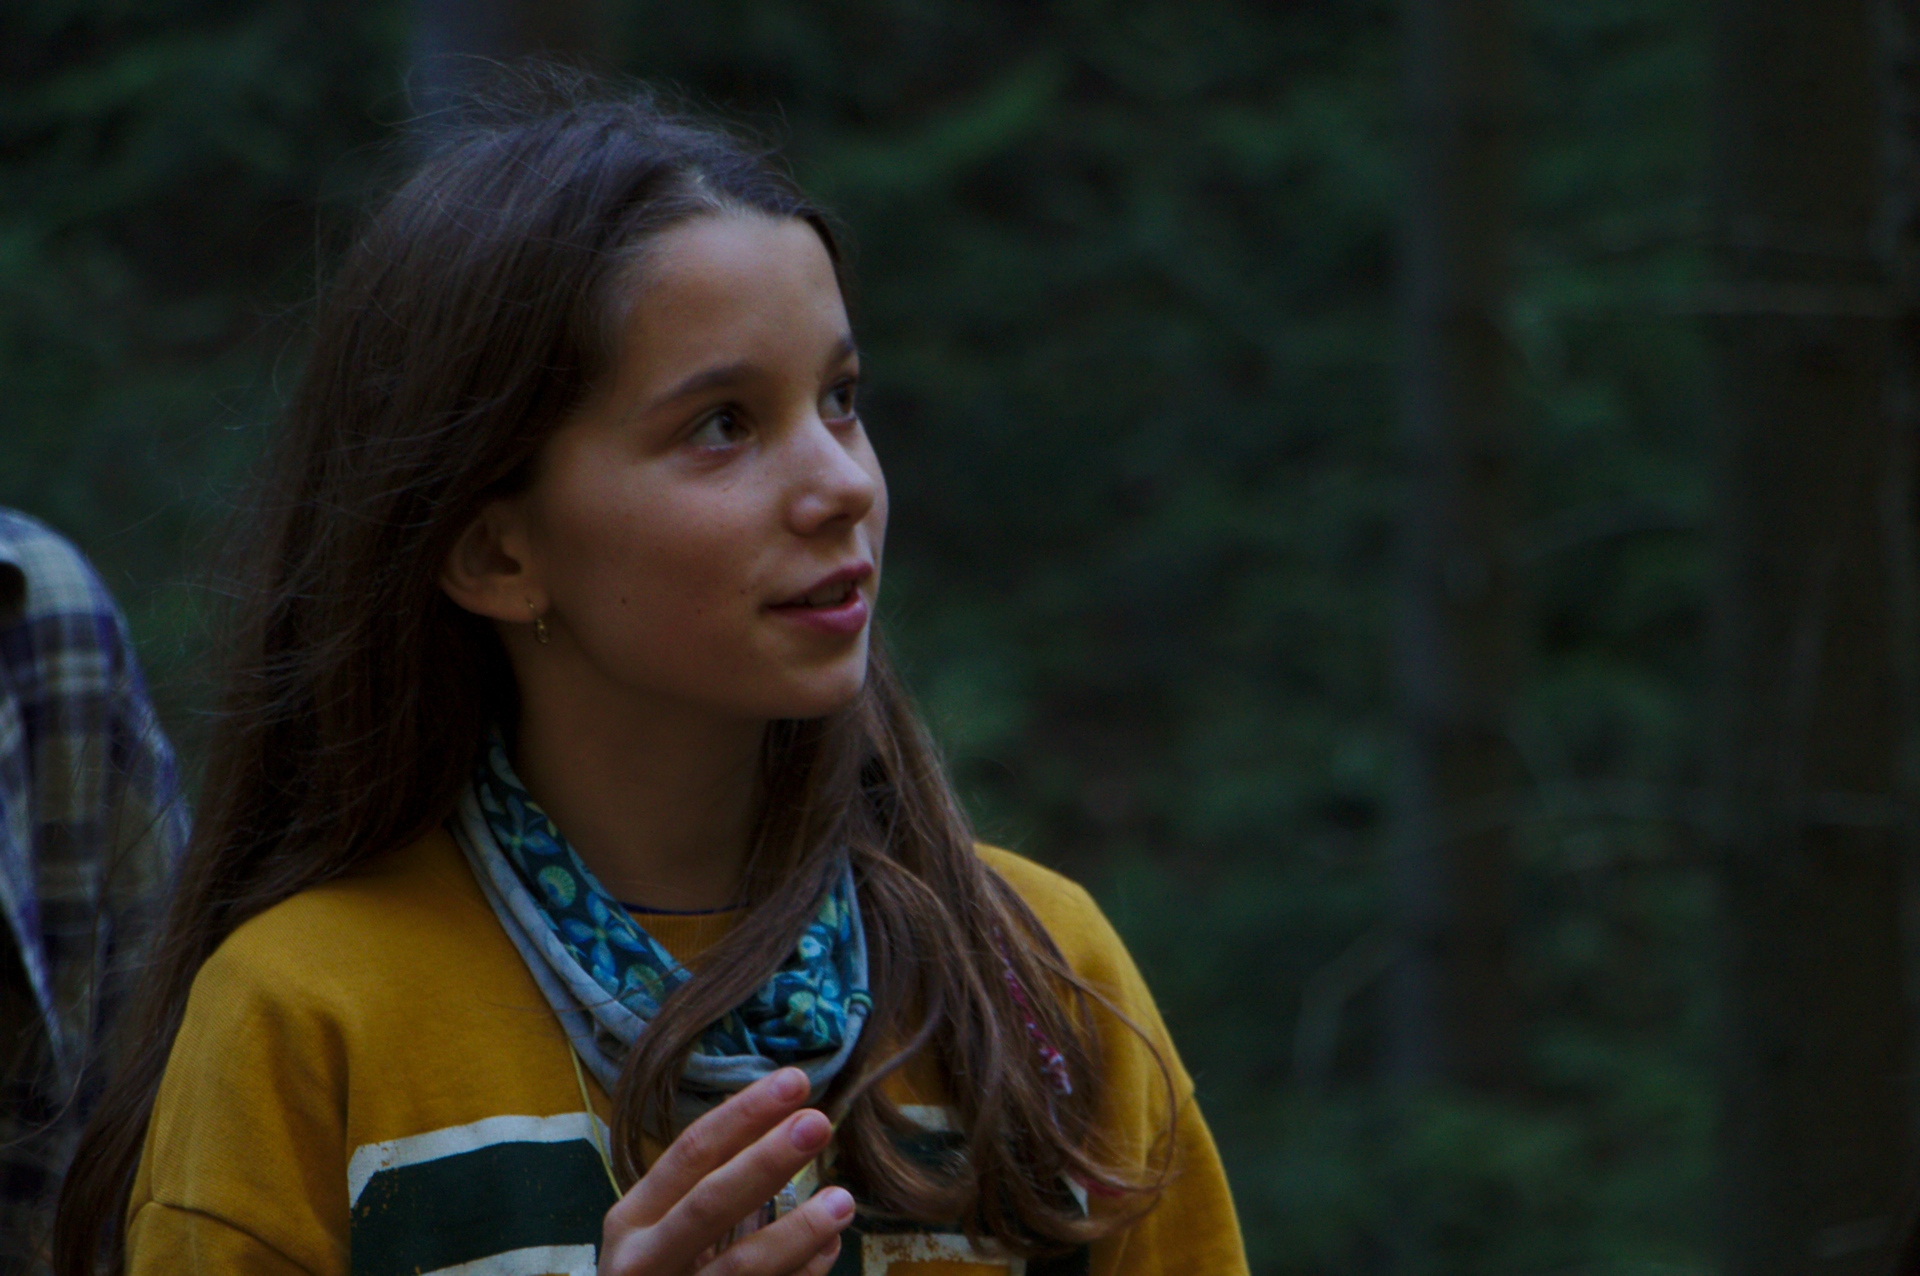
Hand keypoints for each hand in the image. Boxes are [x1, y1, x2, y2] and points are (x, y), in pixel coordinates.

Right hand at [598, 1067, 855, 1275]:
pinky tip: (830, 1247)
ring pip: (741, 1265)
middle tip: (818, 1123)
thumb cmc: (657, 1273)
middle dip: (766, 1161)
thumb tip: (786, 1128)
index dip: (744, 1114)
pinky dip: (802, 1272)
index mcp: (632, 1219)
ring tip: (843, 1201)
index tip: (795, 1081)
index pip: (690, 1152)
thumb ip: (714, 1185)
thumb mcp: (662, 1227)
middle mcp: (642, 1260)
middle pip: (709, 1203)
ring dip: (797, 1231)